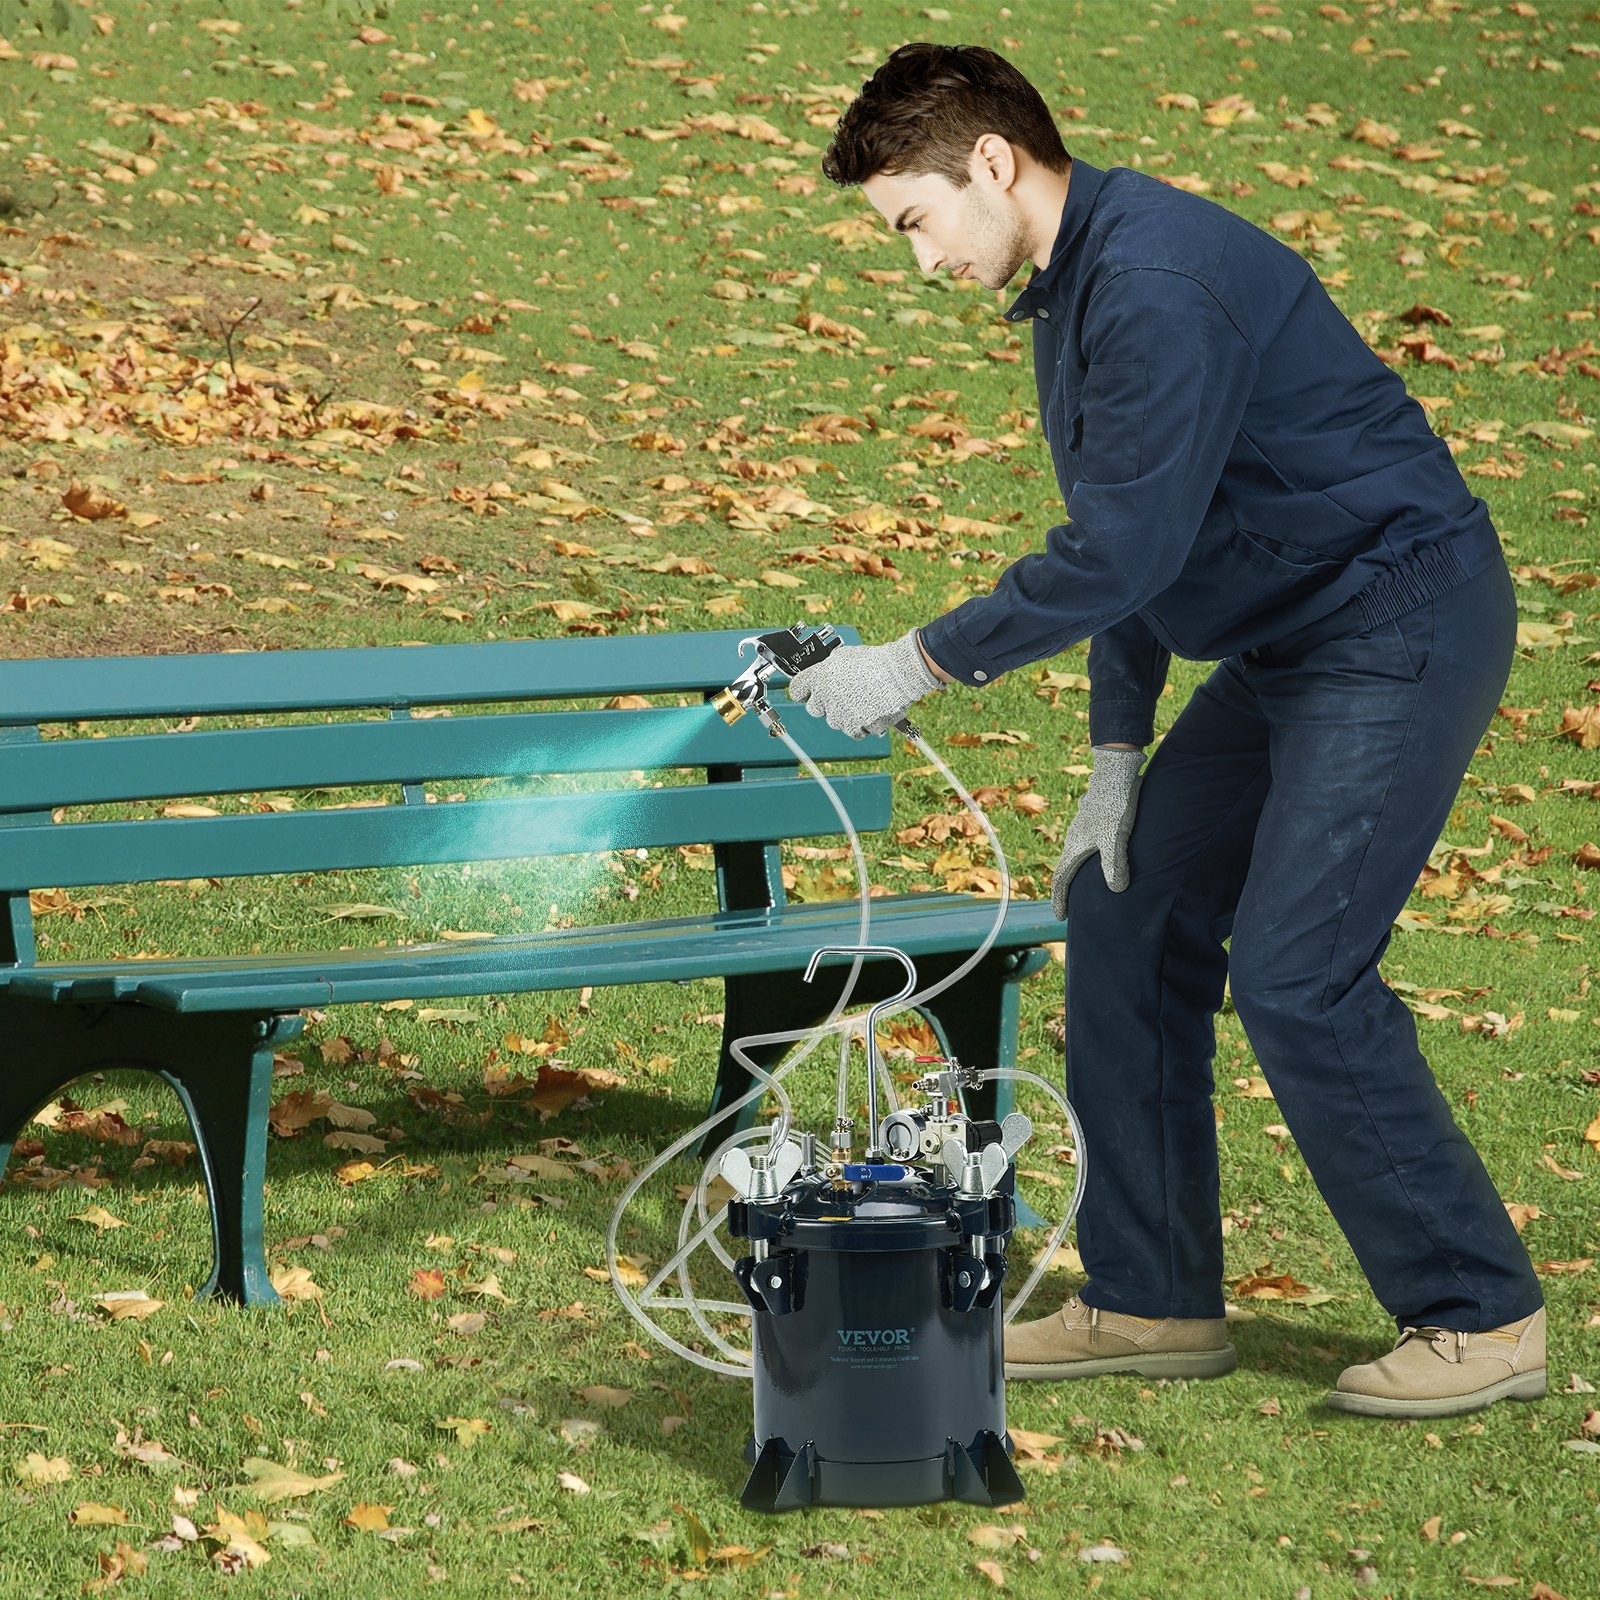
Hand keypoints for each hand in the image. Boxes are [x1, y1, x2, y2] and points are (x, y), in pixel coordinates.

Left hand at [786, 627, 940, 738]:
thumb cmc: (873, 662)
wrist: (898, 673)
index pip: (796, 689)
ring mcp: (839, 715)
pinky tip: (872, 710)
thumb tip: (824, 674)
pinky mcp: (855, 727)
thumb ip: (828, 668)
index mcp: (818, 677)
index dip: (803, 691)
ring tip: (864, 700)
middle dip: (826, 704)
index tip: (807, 692)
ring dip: (846, 714)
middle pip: (814, 709)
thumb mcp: (844, 656)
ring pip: (836, 722)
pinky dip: (863, 724)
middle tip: (843, 695)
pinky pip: (855, 731)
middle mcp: (824, 698)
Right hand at [1051, 746, 1146, 915]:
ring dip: (1081, 870)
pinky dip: (1092, 855)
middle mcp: (1076, 837)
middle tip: (1073, 905)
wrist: (1116, 768)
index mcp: (1075, 844)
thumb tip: (1116, 889)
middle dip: (1069, 888)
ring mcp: (1085, 826)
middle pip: (1068, 867)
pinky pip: (1090, 842)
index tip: (1060, 917)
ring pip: (1079, 854)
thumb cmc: (1115, 802)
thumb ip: (1115, 863)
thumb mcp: (1116, 835)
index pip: (1061, 878)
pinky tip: (1105, 854)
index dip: (1059, 899)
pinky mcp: (1097, 817)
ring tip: (1090, 883)